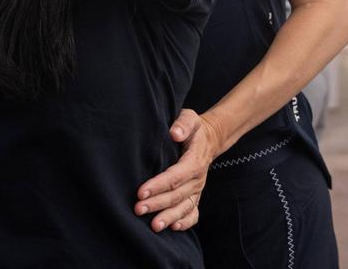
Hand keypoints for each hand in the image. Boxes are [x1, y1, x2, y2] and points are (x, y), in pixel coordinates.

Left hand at [135, 109, 220, 232]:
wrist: (209, 139)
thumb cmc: (194, 128)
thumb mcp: (190, 118)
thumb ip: (183, 123)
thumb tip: (174, 133)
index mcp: (194, 161)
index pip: (175, 176)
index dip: (158, 185)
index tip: (141, 192)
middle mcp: (197, 179)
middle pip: (177, 195)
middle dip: (157, 204)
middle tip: (138, 209)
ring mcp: (197, 189)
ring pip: (184, 207)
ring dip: (169, 217)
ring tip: (153, 227)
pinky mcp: (195, 195)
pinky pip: (194, 213)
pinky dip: (185, 222)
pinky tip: (173, 228)